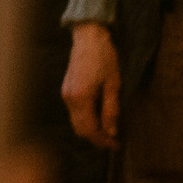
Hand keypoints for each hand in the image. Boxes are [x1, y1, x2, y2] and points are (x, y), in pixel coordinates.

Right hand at [61, 22, 120, 148]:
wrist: (89, 38)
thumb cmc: (104, 58)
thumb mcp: (113, 85)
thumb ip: (111, 110)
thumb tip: (111, 132)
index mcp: (81, 98)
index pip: (90, 129)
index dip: (103, 141)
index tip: (116, 145)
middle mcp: (69, 98)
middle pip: (80, 129)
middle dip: (96, 138)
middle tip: (113, 141)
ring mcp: (66, 94)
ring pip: (76, 122)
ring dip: (91, 129)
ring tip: (108, 130)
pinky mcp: (67, 89)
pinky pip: (75, 112)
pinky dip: (86, 119)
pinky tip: (99, 116)